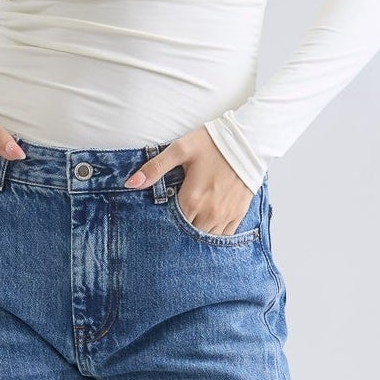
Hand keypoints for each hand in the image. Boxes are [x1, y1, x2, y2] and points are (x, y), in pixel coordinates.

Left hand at [124, 126, 254, 234]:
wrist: (249, 141)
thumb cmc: (214, 144)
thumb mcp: (180, 150)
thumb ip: (155, 168)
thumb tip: (130, 183)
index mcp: (192, 199)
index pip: (172, 224)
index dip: (164, 222)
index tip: (159, 220)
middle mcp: (209, 213)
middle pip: (187, 234)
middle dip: (179, 230)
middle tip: (173, 222)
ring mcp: (225, 216)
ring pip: (205, 238)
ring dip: (196, 234)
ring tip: (189, 223)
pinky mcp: (238, 214)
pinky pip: (224, 236)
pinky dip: (213, 235)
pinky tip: (206, 226)